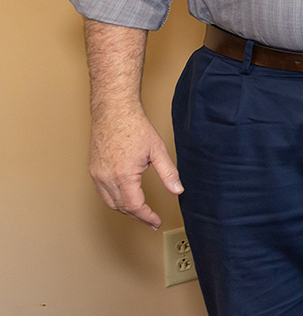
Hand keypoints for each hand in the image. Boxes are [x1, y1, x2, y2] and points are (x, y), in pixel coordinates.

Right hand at [88, 105, 181, 228]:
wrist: (114, 112)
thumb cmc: (135, 127)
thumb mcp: (158, 150)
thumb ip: (168, 173)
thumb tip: (178, 190)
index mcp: (124, 175)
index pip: (134, 206)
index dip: (146, 217)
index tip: (156, 221)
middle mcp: (106, 178)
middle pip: (121, 207)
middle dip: (137, 216)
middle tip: (151, 220)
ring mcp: (97, 175)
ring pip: (109, 202)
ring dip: (125, 210)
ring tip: (140, 213)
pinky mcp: (93, 170)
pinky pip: (102, 193)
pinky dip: (114, 200)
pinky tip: (125, 199)